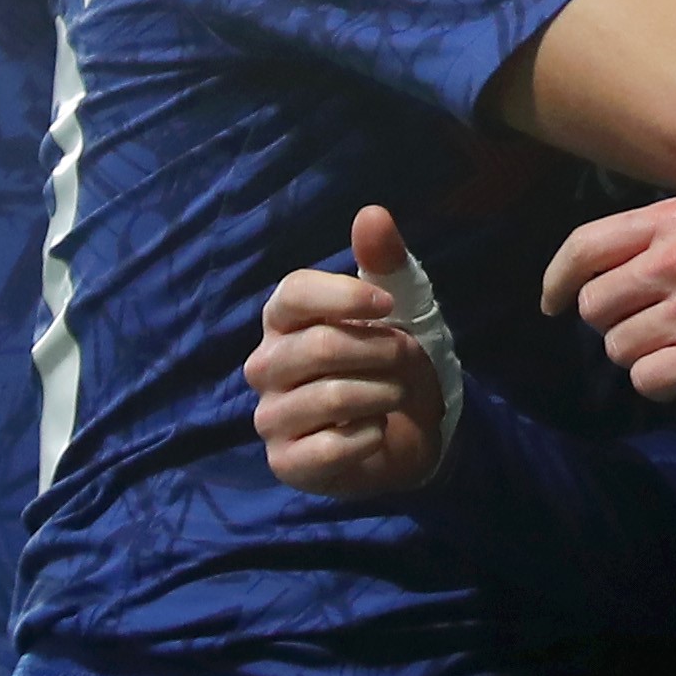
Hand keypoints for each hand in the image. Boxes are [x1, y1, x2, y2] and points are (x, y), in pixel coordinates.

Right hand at [246, 206, 451, 495]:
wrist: (410, 430)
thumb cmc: (392, 360)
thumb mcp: (402, 305)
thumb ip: (385, 262)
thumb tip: (372, 213)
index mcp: (284, 319)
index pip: (293, 293)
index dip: (345, 296)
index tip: (389, 305)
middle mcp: (265, 365)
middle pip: (318, 346)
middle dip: (380, 351)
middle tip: (403, 358)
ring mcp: (271, 416)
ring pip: (328, 396)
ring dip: (382, 393)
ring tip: (394, 394)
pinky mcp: (286, 462)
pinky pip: (329, 446)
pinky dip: (369, 435)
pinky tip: (375, 430)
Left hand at [542, 196, 675, 398]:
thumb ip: (670, 239)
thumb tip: (615, 273)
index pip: (584, 246)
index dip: (557, 280)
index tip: (552, 301)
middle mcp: (674, 260)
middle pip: (594, 305)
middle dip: (613, 324)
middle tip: (649, 329)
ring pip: (617, 348)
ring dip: (642, 356)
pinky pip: (646, 381)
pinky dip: (663, 384)